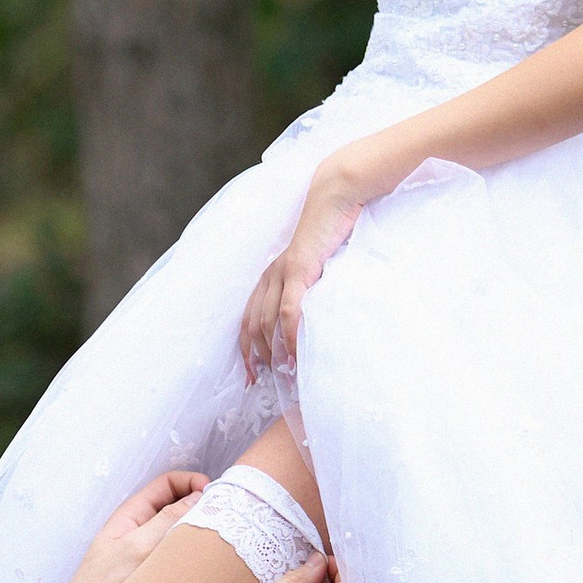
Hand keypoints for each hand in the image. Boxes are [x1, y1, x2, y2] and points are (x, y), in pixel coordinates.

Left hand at [0, 469, 208, 582]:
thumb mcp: (137, 549)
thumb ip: (168, 521)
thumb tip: (203, 495)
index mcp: (131, 516)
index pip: (167, 484)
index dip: (192, 483)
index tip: (216, 496)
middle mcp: (139, 533)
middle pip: (177, 509)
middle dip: (202, 509)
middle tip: (227, 523)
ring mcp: (145, 558)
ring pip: (180, 537)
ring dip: (199, 538)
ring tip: (222, 549)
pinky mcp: (150, 582)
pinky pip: (177, 563)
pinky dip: (193, 562)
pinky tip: (208, 575)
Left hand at [237, 169, 364, 380]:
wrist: (335, 199)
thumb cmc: (331, 232)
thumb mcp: (317, 266)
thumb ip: (312, 290)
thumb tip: (316, 320)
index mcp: (270, 277)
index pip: (249, 319)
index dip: (247, 349)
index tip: (252, 375)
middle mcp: (269, 277)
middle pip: (252, 325)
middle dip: (254, 357)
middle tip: (262, 382)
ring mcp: (281, 274)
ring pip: (267, 322)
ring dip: (274, 351)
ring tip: (284, 373)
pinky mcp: (298, 270)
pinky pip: (288, 309)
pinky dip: (289, 333)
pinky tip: (295, 351)